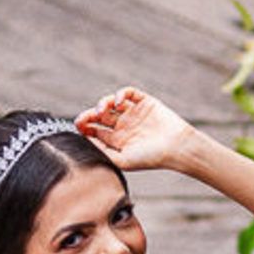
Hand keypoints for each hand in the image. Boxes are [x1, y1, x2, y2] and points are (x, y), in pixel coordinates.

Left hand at [74, 86, 196, 171]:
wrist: (176, 147)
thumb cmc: (151, 158)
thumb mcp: (122, 160)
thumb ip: (103, 152)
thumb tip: (85, 140)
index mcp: (117, 140)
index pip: (95, 130)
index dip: (84, 127)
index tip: (78, 127)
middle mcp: (123, 125)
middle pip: (100, 115)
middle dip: (89, 115)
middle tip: (83, 119)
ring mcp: (133, 113)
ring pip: (111, 102)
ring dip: (103, 103)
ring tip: (101, 110)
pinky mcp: (144, 102)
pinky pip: (128, 93)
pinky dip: (120, 94)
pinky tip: (117, 102)